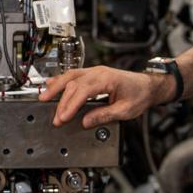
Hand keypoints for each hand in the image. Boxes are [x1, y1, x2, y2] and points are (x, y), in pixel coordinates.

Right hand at [38, 65, 170, 126]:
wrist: (148, 86)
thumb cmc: (139, 95)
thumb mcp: (125, 110)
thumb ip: (104, 115)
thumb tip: (85, 122)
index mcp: (107, 79)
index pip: (83, 92)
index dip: (71, 105)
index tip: (63, 117)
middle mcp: (98, 72)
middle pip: (73, 84)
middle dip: (62, 102)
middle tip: (56, 117)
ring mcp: (95, 71)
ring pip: (70, 76)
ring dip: (56, 87)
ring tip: (44, 97)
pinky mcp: (93, 74)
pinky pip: (74, 74)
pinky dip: (61, 80)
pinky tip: (52, 84)